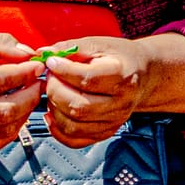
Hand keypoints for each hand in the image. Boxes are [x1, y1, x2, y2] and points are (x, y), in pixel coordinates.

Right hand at [0, 30, 42, 149]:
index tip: (38, 66)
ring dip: (25, 114)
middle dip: (31, 96)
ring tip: (28, 96)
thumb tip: (29, 55)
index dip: (26, 74)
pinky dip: (11, 130)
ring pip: (3, 129)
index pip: (1, 80)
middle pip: (6, 110)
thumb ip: (0, 44)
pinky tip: (15, 114)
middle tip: (38, 83)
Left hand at [42, 33, 184, 146]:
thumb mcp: (100, 45)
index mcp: (123, 77)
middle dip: (54, 90)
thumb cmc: (119, 58)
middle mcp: (121, 103)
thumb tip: (43, 53)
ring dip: (53, 109)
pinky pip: (74, 140)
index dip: (63, 71)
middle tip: (50, 77)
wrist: (142, 75)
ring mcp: (113, 121)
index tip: (51, 62)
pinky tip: (53, 112)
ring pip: (72, 126)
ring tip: (54, 92)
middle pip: (78, 106)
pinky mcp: (105, 132)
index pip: (88, 79)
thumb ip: (72, 48)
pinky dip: (57, 129)